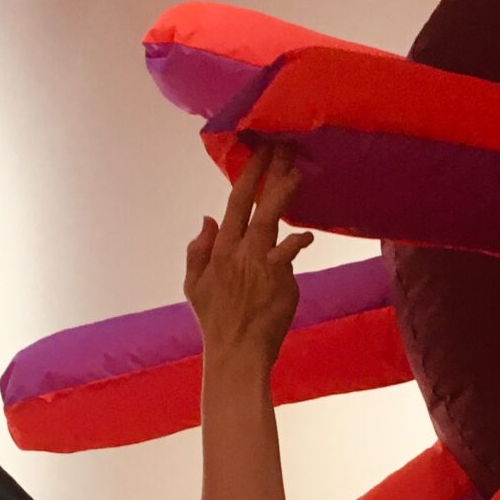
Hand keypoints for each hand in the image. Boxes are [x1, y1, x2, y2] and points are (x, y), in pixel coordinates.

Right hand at [184, 147, 310, 369]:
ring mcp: (258, 263)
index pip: (234, 204)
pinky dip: (297, 241)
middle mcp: (238, 251)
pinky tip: (306, 235)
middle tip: (284, 148)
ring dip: (285, 194)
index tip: (259, 152)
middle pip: (256, 204)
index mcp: (219, 250)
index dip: (248, 176)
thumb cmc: (217, 320)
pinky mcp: (278, 279)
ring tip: (298, 172)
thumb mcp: (193, 286)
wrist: (237, 351)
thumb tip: (206, 217)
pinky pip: (288, 252)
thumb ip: (197, 250)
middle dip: (269, 173)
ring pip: (271, 220)